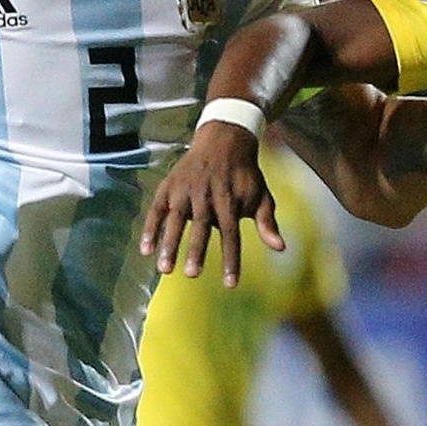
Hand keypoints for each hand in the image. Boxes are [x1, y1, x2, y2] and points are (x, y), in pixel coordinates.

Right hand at [142, 120, 282, 285]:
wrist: (223, 140)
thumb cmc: (245, 176)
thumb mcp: (261, 195)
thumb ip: (267, 222)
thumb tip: (281, 248)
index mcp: (230, 200)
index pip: (231, 235)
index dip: (231, 259)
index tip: (231, 284)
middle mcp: (206, 195)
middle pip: (201, 227)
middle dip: (196, 251)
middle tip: (192, 275)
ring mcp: (184, 190)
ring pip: (176, 219)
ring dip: (169, 244)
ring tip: (164, 269)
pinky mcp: (169, 187)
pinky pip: (156, 209)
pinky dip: (150, 229)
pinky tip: (145, 250)